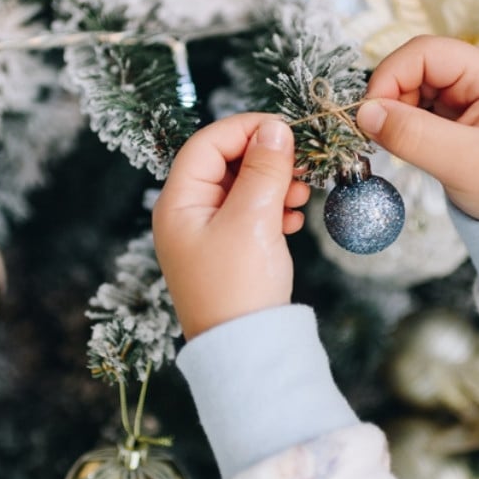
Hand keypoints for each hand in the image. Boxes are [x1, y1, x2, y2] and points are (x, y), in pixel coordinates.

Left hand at [153, 114, 310, 339]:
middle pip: (225, 164)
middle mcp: (187, 215)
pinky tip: (294, 218)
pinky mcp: (229, 251)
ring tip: (301, 195)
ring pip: (242, 188)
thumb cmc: (238, 287)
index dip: (245, 130)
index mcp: (178, 203)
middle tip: (300, 163)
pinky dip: (274, 208)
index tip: (284, 129)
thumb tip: (273, 129)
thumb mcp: (252, 220)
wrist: (245, 350)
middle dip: (265, 159)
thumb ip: (263, 169)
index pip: (207, 144)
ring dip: (274, 184)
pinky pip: (250, 213)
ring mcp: (207, 234)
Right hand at [355, 35, 478, 220]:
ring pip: (408, 87)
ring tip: (397, 144)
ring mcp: (461, 94)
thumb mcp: (463, 162)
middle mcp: (474, 75)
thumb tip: (364, 114)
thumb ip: (414, 135)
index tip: (370, 114)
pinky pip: (412, 107)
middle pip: (413, 67)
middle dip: (389, 97)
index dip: (391, 75)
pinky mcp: (449, 115)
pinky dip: (399, 124)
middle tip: (379, 134)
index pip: (425, 52)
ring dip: (392, 113)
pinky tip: (404, 145)